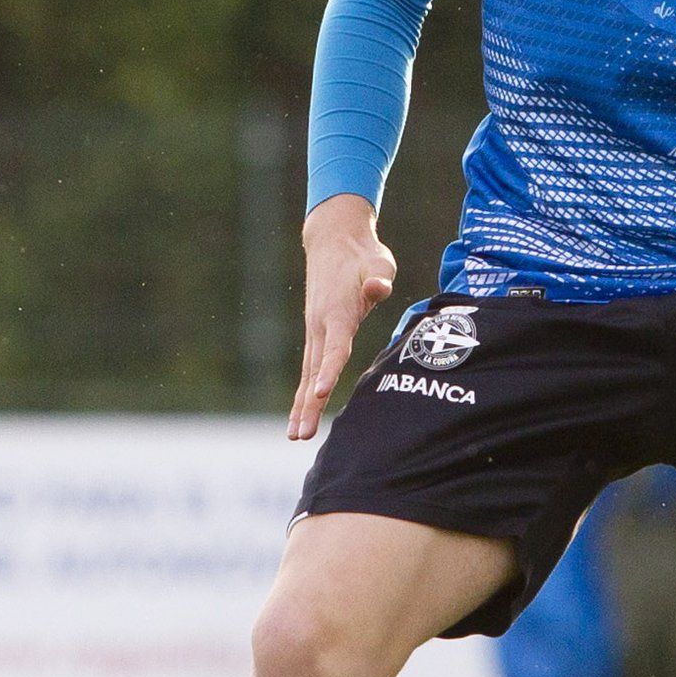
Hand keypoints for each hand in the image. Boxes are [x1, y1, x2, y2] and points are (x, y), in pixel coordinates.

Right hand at [290, 194, 396, 439]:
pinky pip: (310, 368)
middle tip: (301, 434)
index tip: (321, 393)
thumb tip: (378, 287)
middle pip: (315, 371)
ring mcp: (315, 331)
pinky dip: (304, 392)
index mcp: (338, 312)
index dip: (329, 371)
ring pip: (308, 374)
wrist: (334, 241)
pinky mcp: (317, 334)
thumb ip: (378, 278)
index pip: (335, 347)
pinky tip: (300, 415)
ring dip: (301, 406)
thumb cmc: (364, 255)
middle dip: (308, 404)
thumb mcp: (378, 262)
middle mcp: (321, 325)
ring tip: (296, 435)